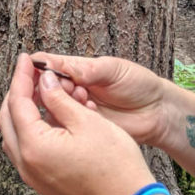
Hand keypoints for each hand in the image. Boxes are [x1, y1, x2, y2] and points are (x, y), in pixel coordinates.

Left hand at [0, 53, 155, 194]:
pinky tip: (48, 115)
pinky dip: (30, 129)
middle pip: (7, 119)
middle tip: (32, 73)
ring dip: (22, 111)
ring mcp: (32, 177)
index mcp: (33, 147)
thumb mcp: (87, 121)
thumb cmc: (115, 164)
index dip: (21, 76)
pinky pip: (25, 150)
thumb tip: (43, 81)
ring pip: (14, 135)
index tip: (26, 58)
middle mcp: (26, 165)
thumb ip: (58, 98)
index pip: (16, 102)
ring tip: (41, 91)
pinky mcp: (42, 184)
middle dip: (17, 93)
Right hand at [29, 51, 170, 145]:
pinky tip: (90, 115)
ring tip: (85, 99)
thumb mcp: (114, 70)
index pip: (46, 65)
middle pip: (42, 88)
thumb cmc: (138, 84)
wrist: (157, 112)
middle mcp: (70, 89)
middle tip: (71, 89)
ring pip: (51, 108)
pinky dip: (72, 121)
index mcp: (75, 69)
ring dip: (62, 104)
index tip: (38, 73)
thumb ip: (87, 70)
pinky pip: (65, 126)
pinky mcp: (81, 129)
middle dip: (50, 89)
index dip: (37, 69)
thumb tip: (58, 67)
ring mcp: (74, 110)